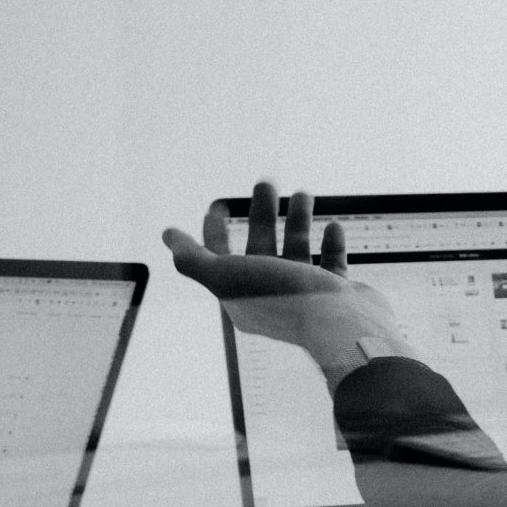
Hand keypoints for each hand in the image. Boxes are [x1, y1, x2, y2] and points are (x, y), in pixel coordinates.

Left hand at [163, 181, 410, 376]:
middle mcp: (272, 296)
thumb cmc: (281, 298)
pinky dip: (332, 244)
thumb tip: (168, 236)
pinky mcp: (337, 295)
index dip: (214, 231)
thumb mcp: (225, 276)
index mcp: (242, 296)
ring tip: (304, 193)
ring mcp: (307, 296)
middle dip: (260, 214)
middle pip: (260, 247)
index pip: (220, 259)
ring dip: (298, 221)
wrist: (339, 324)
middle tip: (266, 182)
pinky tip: (333, 226)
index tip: (217, 203)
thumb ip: (193, 259)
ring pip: (297, 251)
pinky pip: (332, 265)